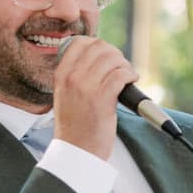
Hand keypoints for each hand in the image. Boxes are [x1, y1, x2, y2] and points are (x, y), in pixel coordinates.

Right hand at [52, 37, 138, 158]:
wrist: (76, 150)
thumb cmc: (75, 125)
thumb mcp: (65, 94)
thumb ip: (76, 75)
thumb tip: (99, 57)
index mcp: (61, 74)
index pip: (79, 42)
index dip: (98, 45)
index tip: (107, 55)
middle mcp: (71, 78)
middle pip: (99, 47)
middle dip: (115, 54)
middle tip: (120, 66)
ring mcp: (86, 88)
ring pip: (112, 59)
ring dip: (124, 64)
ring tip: (127, 75)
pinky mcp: (102, 99)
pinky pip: (121, 75)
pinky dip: (130, 74)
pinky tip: (132, 79)